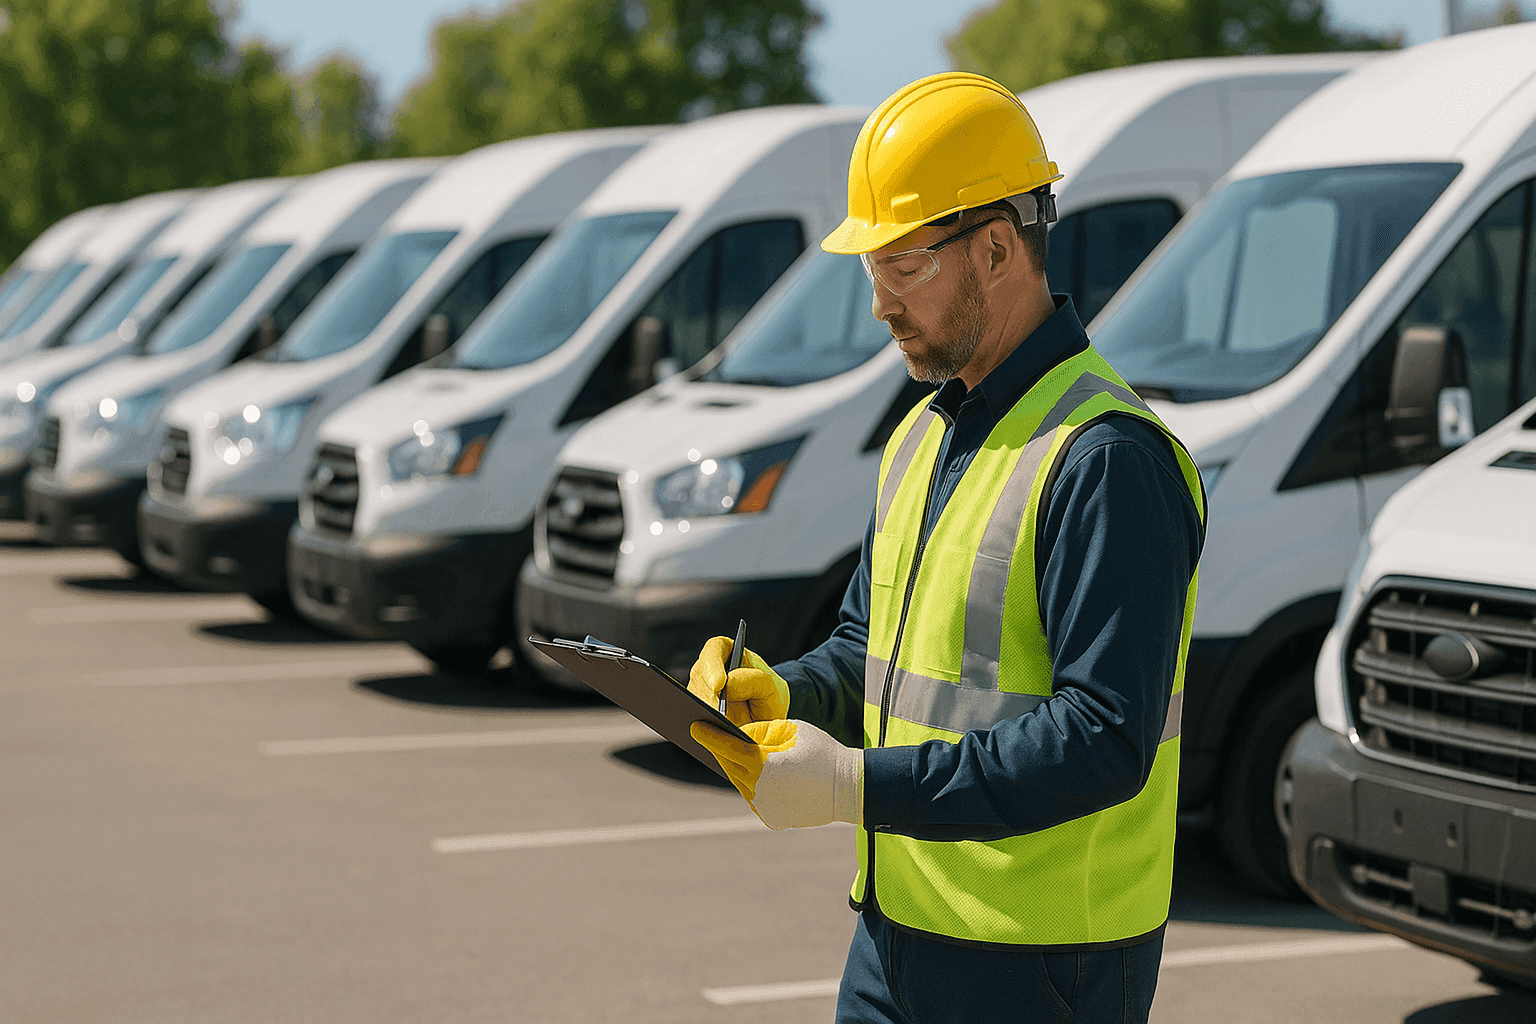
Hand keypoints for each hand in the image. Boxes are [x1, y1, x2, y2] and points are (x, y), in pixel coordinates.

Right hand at [687, 635, 789, 725]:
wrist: (767, 717)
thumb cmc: (768, 695)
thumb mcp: (769, 686)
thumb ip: (753, 680)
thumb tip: (727, 684)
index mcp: (726, 653)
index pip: (714, 650)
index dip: (712, 665)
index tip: (719, 684)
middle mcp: (708, 670)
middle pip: (700, 677)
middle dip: (707, 696)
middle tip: (717, 713)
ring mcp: (699, 691)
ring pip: (693, 699)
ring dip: (704, 713)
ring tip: (716, 728)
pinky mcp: (697, 712)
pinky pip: (694, 718)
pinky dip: (703, 727)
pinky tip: (712, 738)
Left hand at [690, 719, 861, 829]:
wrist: (850, 788)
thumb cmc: (823, 752)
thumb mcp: (793, 730)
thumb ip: (762, 732)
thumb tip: (739, 737)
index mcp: (764, 764)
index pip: (729, 748)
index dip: (710, 737)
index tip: (694, 727)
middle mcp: (759, 790)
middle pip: (732, 766)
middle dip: (723, 751)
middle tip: (713, 736)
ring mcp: (764, 807)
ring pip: (742, 783)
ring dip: (740, 769)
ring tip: (734, 753)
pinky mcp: (771, 818)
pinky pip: (755, 797)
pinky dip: (754, 785)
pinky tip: (757, 774)